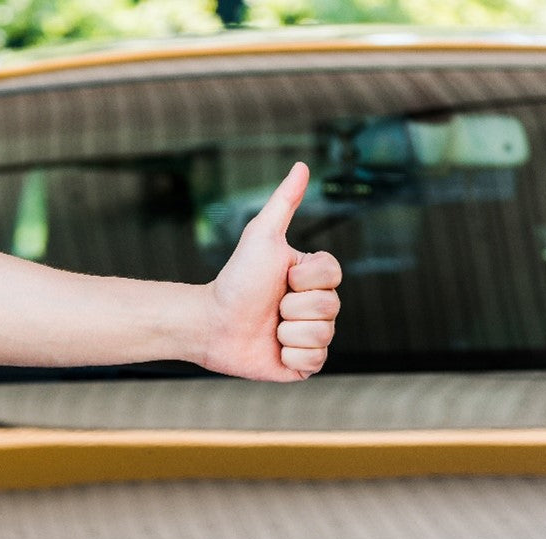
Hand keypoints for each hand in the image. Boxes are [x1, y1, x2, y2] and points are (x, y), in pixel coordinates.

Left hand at [200, 162, 341, 381]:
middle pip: (331, 308)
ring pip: (322, 335)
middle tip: (270, 306)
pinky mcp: (302, 365)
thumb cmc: (235, 279)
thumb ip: (283, 202)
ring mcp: (311, 336)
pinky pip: (315, 362)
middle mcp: (317, 306)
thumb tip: (302, 165)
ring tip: (268, 328)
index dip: (305, 279)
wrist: (212, 322)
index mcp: (314, 278)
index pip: (334, 277)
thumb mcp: (261, 236)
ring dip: (287, 331)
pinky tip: (272, 349)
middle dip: (292, 307)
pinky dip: (290, 355)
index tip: (281, 278)